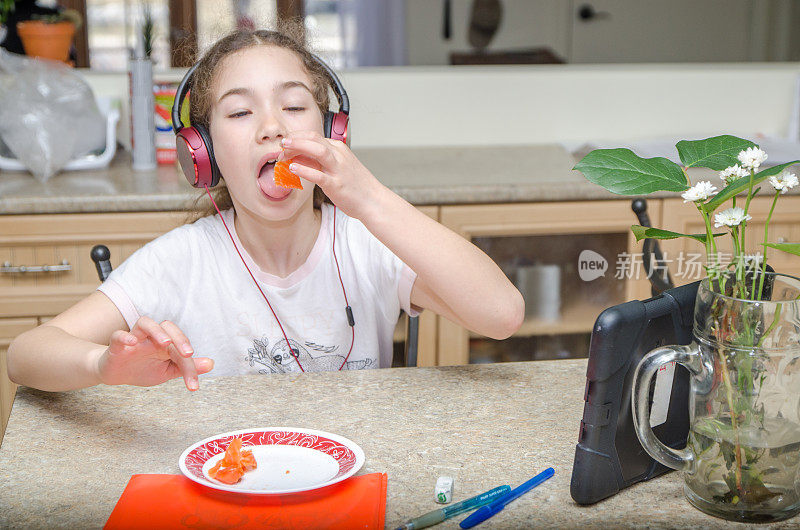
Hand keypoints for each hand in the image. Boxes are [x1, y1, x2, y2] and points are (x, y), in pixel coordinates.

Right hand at [96, 316, 212, 390]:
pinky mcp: (117, 345)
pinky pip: (118, 335)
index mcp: (166, 343)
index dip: (190, 366)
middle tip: (188, 354)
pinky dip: (125, 337)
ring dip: (157, 331)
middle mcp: (152, 337)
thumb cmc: (144, 369)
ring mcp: (134, 338)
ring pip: (145, 323)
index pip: (182, 348)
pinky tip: (132, 343)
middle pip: (167, 326)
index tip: (193, 386)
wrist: (117, 375)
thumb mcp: (168, 370)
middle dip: (179, 338)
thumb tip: (212, 364)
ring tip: (165, 343)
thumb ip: (187, 367)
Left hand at [278, 131, 385, 219]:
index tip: (286, 144)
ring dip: (299, 147)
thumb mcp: (339, 167)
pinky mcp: (337, 184)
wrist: (374, 201)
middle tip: (282, 143)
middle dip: (295, 138)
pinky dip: (305, 170)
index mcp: (339, 149)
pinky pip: (319, 175)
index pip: (314, 136)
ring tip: (284, 149)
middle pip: (314, 139)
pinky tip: (293, 168)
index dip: (297, 138)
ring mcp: (338, 169)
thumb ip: (320, 162)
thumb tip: (299, 159)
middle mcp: (339, 156)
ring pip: (318, 151)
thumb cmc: (356, 186)